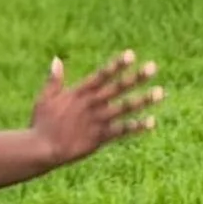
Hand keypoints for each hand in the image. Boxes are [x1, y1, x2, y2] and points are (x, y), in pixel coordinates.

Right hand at [31, 50, 162, 167]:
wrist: (42, 149)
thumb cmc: (41, 123)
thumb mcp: (44, 98)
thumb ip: (53, 80)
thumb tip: (56, 60)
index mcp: (78, 93)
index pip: (102, 75)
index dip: (117, 65)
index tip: (131, 55)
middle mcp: (91, 104)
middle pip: (117, 88)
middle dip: (136, 77)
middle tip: (153, 67)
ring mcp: (96, 121)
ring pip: (124, 108)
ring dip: (143, 100)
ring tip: (161, 92)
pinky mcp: (99, 138)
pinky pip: (122, 131)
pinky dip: (136, 127)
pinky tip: (151, 122)